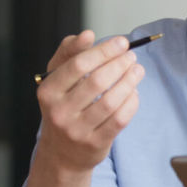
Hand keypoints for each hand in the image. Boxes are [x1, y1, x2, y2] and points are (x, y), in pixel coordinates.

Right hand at [35, 30, 144, 171]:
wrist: (62, 152)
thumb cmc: (64, 105)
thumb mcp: (58, 78)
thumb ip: (70, 53)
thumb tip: (87, 34)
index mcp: (48, 90)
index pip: (78, 64)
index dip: (104, 51)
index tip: (122, 42)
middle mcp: (59, 111)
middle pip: (97, 81)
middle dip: (120, 64)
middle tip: (132, 56)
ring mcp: (77, 130)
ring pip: (111, 101)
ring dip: (129, 82)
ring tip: (138, 70)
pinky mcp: (95, 143)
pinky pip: (120, 119)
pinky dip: (131, 102)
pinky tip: (134, 92)